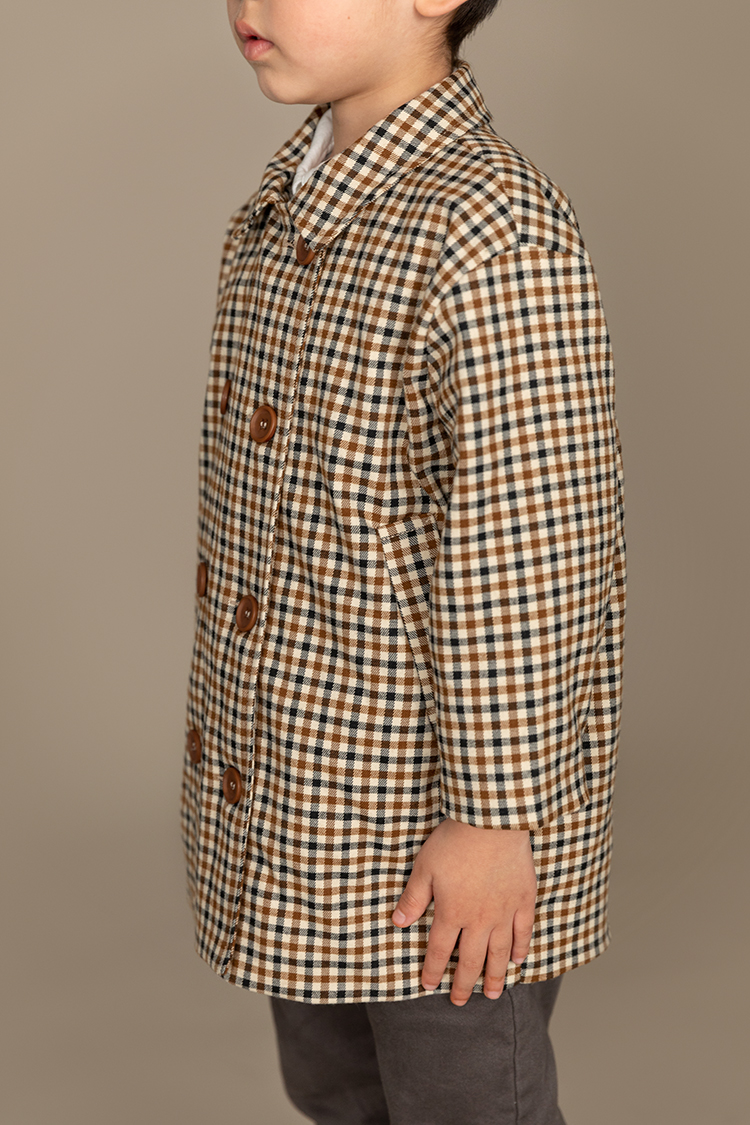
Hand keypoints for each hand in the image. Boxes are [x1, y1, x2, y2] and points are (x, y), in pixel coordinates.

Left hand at [391, 817, 536, 1004]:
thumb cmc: (455, 842)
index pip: (439, 951)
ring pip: (499, 953)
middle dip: (464, 984)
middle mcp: (479, 920)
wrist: (492, 822)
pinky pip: (523, 932)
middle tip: (461, 1001)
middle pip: (470, 960)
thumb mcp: (424, 868)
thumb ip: (413, 899)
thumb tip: (398, 923)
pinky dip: (520, 949)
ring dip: (494, 976)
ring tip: (492, 994)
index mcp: (452, 913)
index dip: (433, 971)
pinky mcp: (523, 900)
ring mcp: (504, 912)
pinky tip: (517, 961)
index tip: (429, 986)